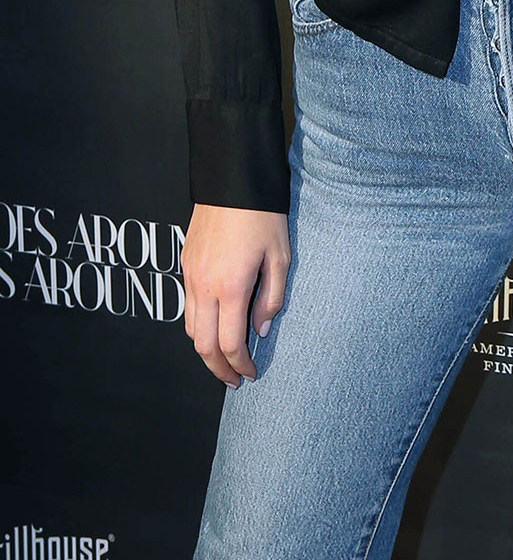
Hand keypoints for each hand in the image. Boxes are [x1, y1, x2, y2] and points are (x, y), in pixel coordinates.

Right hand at [181, 204, 290, 386]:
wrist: (232, 180)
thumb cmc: (263, 216)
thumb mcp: (280, 257)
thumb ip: (271, 298)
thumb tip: (260, 330)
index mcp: (231, 287)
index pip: (228, 343)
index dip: (240, 365)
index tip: (251, 375)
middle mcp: (204, 285)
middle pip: (201, 345)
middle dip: (218, 368)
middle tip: (234, 380)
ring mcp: (190, 275)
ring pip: (189, 327)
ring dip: (205, 348)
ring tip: (225, 357)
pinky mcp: (185, 263)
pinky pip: (187, 305)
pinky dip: (198, 324)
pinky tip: (215, 324)